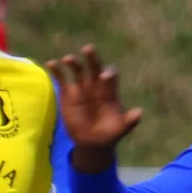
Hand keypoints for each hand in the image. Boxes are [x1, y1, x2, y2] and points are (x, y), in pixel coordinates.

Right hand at [46, 45, 144, 172]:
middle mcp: (96, 85)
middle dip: (92, 58)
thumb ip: (129, 121)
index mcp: (110, 90)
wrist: (91, 143)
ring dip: (74, 62)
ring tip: (68, 59)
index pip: (110, 76)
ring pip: (78, 70)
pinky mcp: (67, 92)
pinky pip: (62, 78)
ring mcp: (81, 87)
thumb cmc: (109, 134)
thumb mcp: (120, 129)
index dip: (108, 74)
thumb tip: (140, 112)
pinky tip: (51, 63)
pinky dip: (57, 70)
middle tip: (88, 49)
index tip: (104, 77)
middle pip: (94, 67)